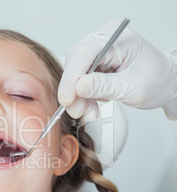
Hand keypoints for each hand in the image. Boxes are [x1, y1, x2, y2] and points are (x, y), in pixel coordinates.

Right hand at [58, 19, 176, 119]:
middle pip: (76, 62)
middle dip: (73, 89)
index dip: (72, 77)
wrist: (166, 85)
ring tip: (88, 111)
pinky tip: (91, 105)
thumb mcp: (132, 88)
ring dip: (78, 95)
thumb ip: (103, 86)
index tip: (67, 99)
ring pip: (75, 72)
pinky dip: (83, 95)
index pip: (86, 53)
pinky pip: (80, 78)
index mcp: (119, 38)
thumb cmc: (157, 81)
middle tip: (76, 110)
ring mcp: (99, 50)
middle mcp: (106, 39)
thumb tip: (78, 86)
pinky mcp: (96, 62)